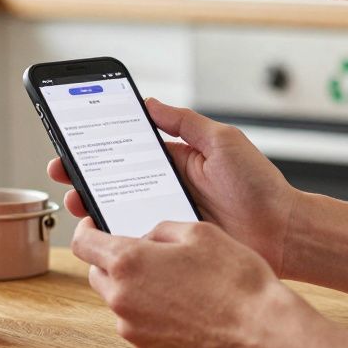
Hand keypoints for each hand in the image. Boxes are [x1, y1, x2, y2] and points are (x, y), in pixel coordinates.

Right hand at [47, 98, 298, 274]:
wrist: (284, 232)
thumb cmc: (258, 185)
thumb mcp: (222, 140)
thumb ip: (184, 122)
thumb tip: (148, 102)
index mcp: (175, 160)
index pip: (127, 149)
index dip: (97, 146)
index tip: (71, 141)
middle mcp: (165, 188)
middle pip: (114, 180)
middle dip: (83, 175)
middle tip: (63, 172)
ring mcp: (166, 217)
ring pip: (119, 210)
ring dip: (93, 204)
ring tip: (77, 201)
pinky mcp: (171, 244)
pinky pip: (137, 238)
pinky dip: (117, 234)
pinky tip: (102, 231)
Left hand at [71, 217, 301, 347]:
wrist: (262, 332)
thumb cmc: (235, 278)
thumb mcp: (198, 231)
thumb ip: (160, 229)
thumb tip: (145, 238)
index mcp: (128, 262)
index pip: (82, 244)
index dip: (86, 230)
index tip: (94, 226)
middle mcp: (122, 299)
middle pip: (97, 274)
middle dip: (113, 261)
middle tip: (145, 254)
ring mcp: (133, 330)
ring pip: (119, 301)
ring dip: (134, 289)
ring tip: (174, 283)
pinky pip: (139, 326)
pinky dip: (151, 314)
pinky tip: (183, 308)